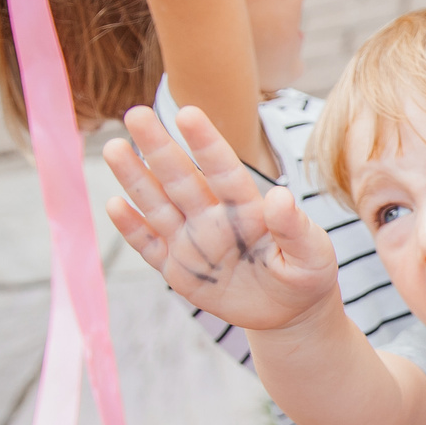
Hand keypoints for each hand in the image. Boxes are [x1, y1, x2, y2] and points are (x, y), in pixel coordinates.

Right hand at [104, 106, 340, 331]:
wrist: (288, 312)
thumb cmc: (306, 273)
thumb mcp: (312, 254)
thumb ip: (294, 227)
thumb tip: (280, 196)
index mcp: (247, 207)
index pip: (224, 170)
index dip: (206, 143)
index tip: (188, 112)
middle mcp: (214, 217)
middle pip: (181, 178)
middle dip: (158, 147)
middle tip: (136, 113)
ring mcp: (193, 241)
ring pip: (159, 205)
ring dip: (136, 178)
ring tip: (113, 147)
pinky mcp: (177, 269)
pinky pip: (150, 246)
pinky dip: (132, 228)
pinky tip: (113, 204)